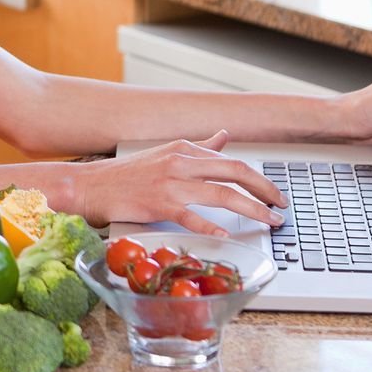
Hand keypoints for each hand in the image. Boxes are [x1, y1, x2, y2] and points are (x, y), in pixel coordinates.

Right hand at [79, 130, 286, 235]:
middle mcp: (180, 161)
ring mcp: (170, 183)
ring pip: (222, 194)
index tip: (273, 193)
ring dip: (252, 210)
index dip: (258, 178)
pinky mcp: (158, 204)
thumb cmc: (127, 175)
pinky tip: (227, 235)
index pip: (231, 161)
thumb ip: (199, 148)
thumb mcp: (166, 153)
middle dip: (264, 189)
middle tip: (281, 207)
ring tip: (269, 222)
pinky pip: (192, 217)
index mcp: (184, 148)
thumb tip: (224, 136)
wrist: (90, 185)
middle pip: (234, 171)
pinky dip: (212, 227)